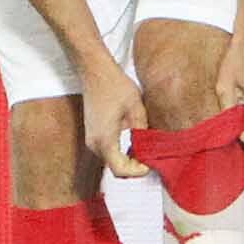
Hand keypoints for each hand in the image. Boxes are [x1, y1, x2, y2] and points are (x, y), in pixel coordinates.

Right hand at [84, 62, 150, 176]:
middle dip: (135, 168)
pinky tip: (135, 143)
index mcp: (105, 139)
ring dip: (128, 161)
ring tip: (146, 150)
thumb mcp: (136, 109)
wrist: (95, 71)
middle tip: (152, 158)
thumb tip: (150, 149)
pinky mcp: (93, 134)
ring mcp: (91, 139)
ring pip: (112, 161)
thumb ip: (142, 132)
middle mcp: (94, 143)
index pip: (120, 170)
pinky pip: (108, 152)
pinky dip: (122, 153)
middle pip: (116, 169)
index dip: (138, 171)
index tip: (151, 163)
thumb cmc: (114, 86)